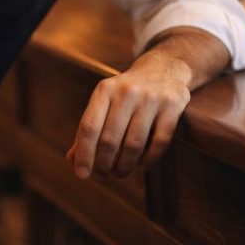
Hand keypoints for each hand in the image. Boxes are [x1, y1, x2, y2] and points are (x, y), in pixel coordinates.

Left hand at [66, 52, 191, 179]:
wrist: (163, 69)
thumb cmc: (126, 93)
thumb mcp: (104, 102)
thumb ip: (89, 129)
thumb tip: (72, 160)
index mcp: (105, 90)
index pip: (89, 127)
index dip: (84, 154)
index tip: (81, 174)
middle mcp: (127, 92)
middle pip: (110, 139)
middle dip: (104, 164)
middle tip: (103, 176)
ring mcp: (151, 99)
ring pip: (134, 144)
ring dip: (124, 166)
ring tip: (119, 172)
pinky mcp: (172, 107)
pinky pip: (159, 143)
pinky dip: (148, 160)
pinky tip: (140, 165)